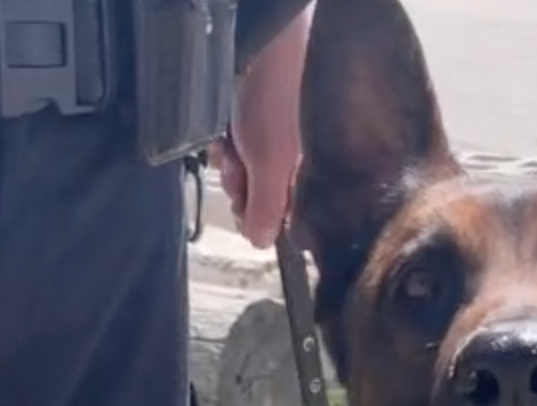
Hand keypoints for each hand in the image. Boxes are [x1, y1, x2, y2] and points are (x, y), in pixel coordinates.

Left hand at [213, 5, 310, 248]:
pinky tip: (223, 125)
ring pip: (243, 164)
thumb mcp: (270, 162)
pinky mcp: (258, 112)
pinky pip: (234, 138)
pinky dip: (223, 134)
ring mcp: (277, 132)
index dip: (258, 213)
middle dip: (240, 181)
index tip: (244, 204)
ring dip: (229, 157)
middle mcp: (298, 153)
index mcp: (313, 168)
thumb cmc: (276, 87)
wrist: (264, 33)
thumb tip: (261, 241)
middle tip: (237, 166)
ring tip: (229, 138)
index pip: (284, 212)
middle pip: (259, 189)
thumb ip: (266, 207)